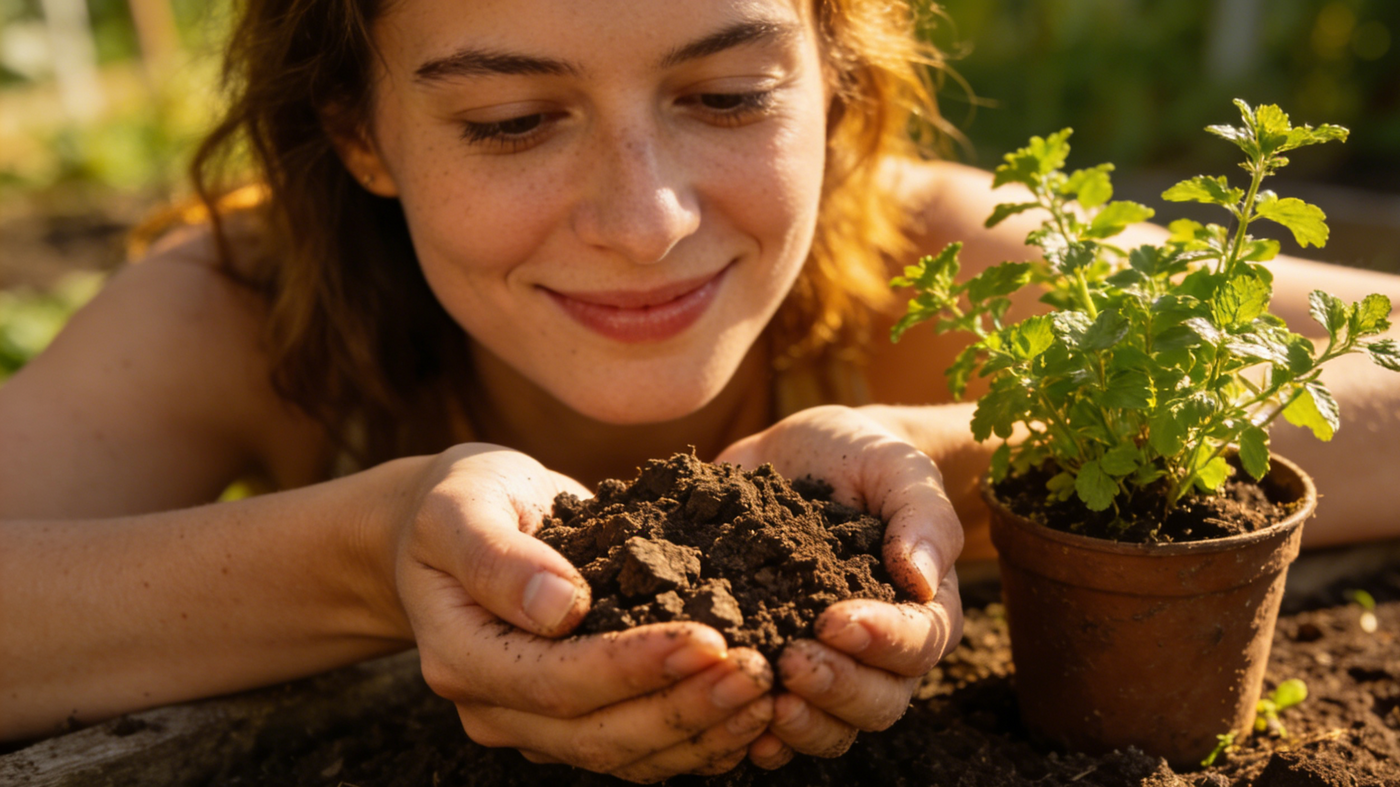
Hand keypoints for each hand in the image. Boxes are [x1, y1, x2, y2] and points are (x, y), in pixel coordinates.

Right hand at [393, 444, 774, 781]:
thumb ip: (499, 555)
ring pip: (626, 754)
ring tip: (768, 695)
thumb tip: (562, 605)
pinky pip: (639, 748)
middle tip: (758, 675)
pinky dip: (698, 738)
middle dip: (684, 710)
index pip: (556, 681)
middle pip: (598, 735)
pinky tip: (751, 716)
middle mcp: (496, 708)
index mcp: (463, 655)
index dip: (634, 668)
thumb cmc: (464, 501)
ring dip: (703, 732)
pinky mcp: (573, 719)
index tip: (708, 640)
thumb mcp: (463, 505)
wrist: (455, 524)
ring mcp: (534, 724)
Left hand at [714, 406, 964, 767]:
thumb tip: (920, 576)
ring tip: (761, 699)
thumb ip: (919, 516)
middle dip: (836, 690)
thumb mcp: (897, 468)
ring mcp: (827, 669)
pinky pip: (772, 726)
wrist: (800, 457)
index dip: (881, 641)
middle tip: (791, 664)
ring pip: (829, 728)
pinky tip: (730, 728)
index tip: (834, 620)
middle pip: (877, 704)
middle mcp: (879, 655)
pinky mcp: (773, 668)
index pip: (917, 644)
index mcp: (921, 610)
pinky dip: (754, 734)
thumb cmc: (862, 459)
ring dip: (798, 725)